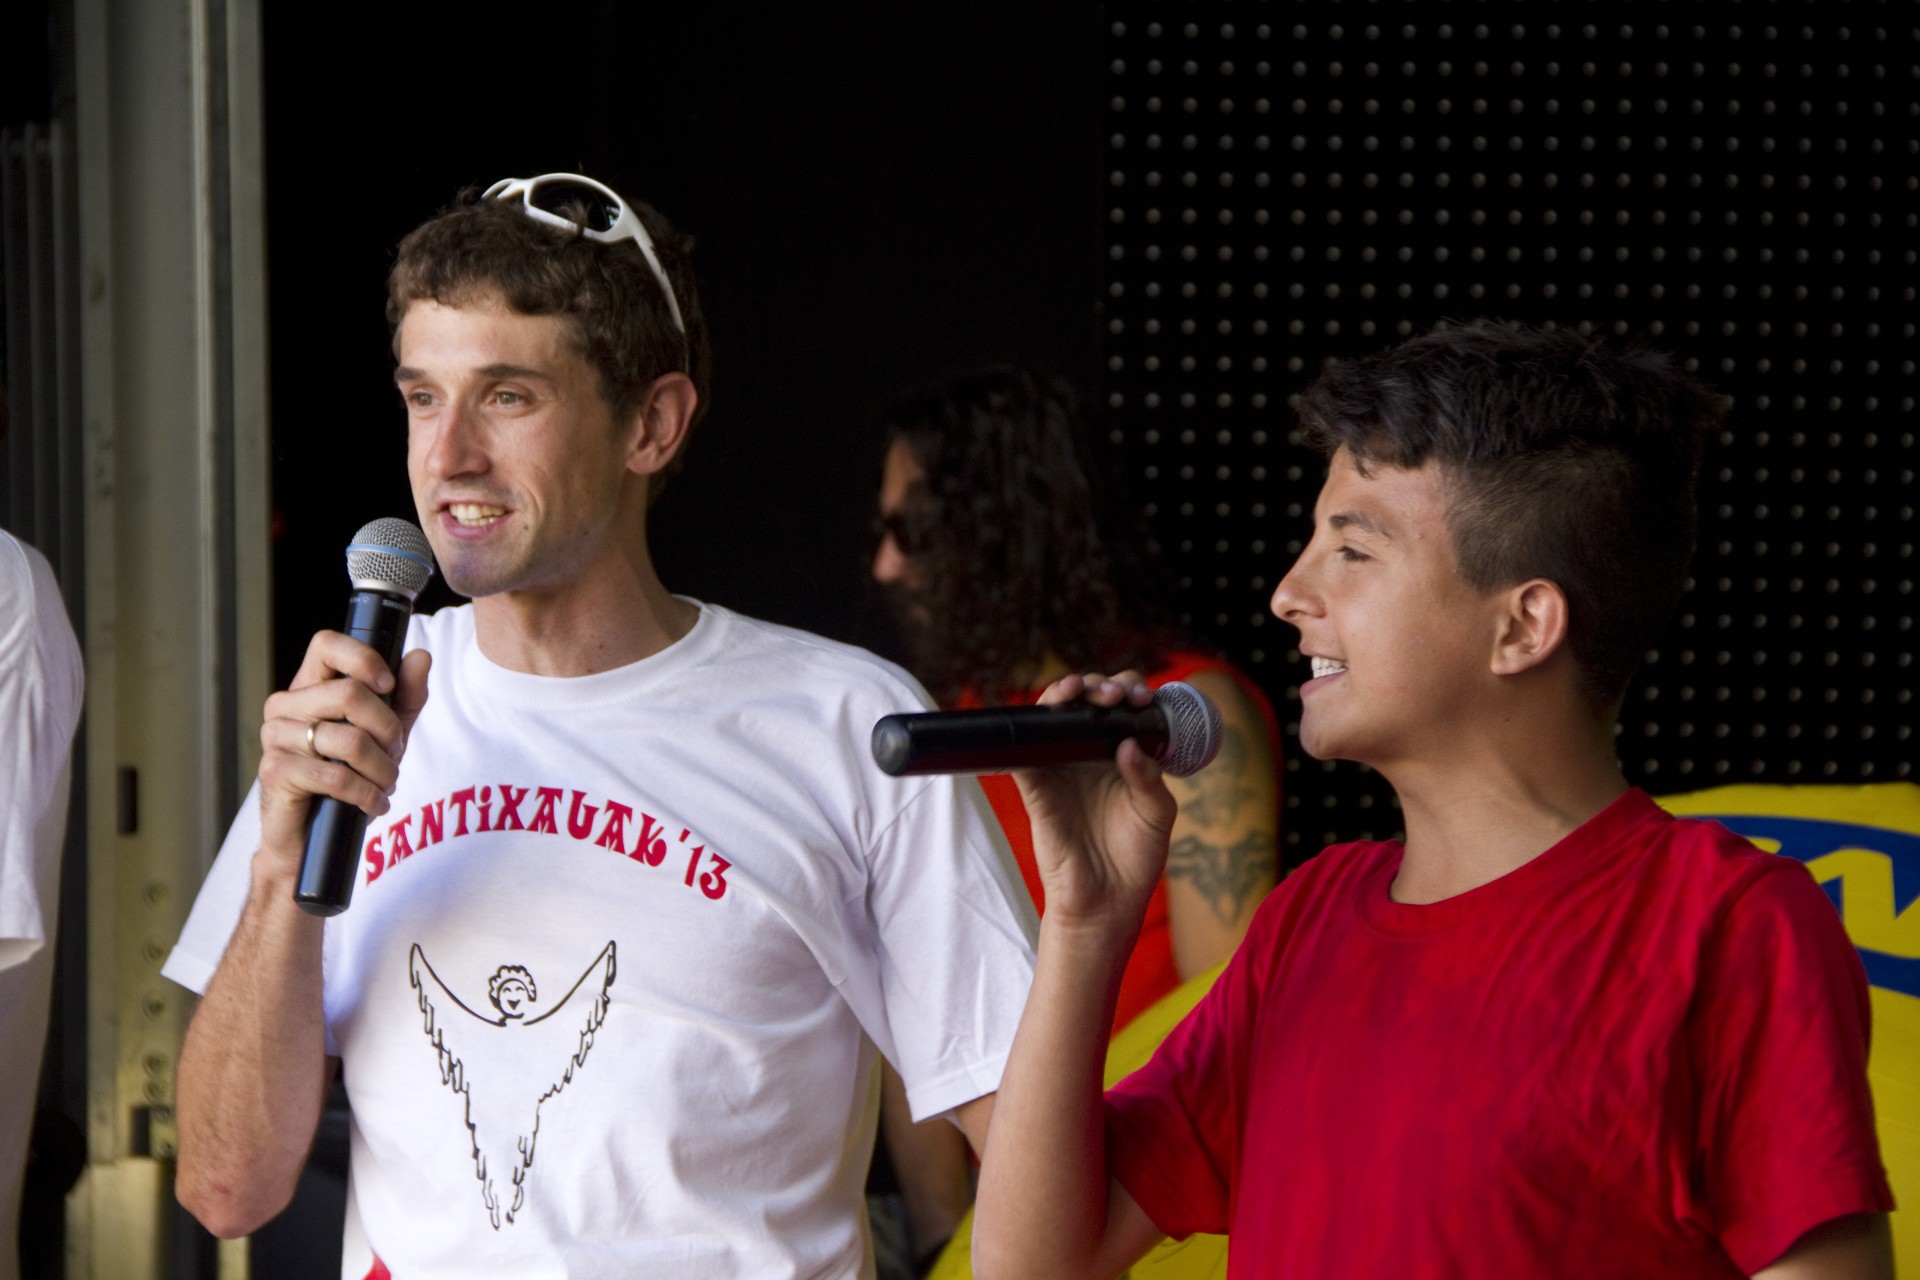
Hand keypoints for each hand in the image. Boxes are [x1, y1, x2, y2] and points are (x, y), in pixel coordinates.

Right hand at [254, 631, 431, 875]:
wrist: (311, 834)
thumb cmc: (348, 775)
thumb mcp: (387, 733)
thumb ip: (405, 696)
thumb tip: (420, 656)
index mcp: (310, 686)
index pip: (327, 644)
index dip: (363, 659)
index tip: (389, 685)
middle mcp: (286, 705)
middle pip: (350, 694)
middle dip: (389, 729)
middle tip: (396, 753)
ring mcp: (276, 736)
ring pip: (349, 740)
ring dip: (382, 768)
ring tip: (386, 783)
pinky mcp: (276, 770)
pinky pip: (336, 777)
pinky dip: (366, 794)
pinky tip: (374, 804)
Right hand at [1011, 672, 1178, 939]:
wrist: (1105, 902)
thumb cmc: (1135, 858)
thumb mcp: (1157, 814)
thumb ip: (1149, 777)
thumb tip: (1129, 743)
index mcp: (1123, 754)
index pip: (1124, 707)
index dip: (1130, 690)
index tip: (1141, 698)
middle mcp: (1089, 753)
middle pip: (1087, 701)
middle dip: (1099, 685)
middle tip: (1114, 696)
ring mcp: (1061, 767)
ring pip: (1053, 716)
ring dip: (1063, 694)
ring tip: (1079, 692)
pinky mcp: (1036, 787)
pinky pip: (1024, 752)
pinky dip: (1028, 729)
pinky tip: (1044, 717)